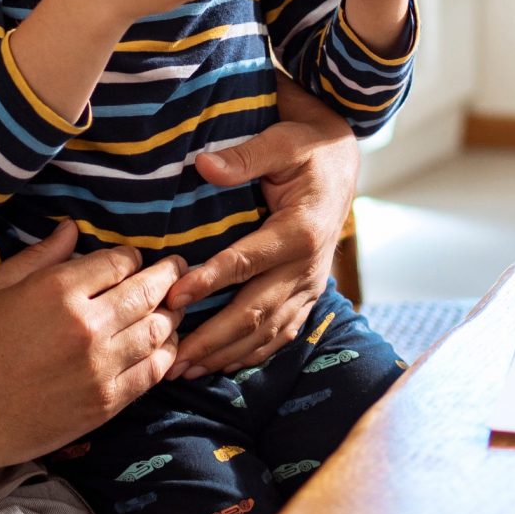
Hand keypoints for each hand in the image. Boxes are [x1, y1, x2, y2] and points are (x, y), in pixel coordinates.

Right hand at [0, 221, 184, 468]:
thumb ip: (38, 256)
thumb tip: (72, 228)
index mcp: (59, 291)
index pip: (119, 262)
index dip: (131, 257)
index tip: (132, 259)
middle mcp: (88, 325)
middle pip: (148, 291)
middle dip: (167, 276)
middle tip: (178, 269)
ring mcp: (101, 366)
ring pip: (157, 330)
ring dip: (172, 313)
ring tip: (175, 305)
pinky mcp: (106, 402)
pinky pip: (152, 372)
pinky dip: (165, 354)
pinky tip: (164, 346)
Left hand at [165, 85, 357, 376]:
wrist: (342, 164)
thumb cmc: (307, 149)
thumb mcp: (280, 142)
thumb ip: (245, 157)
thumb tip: (203, 165)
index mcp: (300, 231)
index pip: (247, 262)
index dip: (209, 281)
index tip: (173, 297)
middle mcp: (308, 266)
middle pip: (255, 311)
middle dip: (211, 338)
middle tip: (171, 358)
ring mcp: (310, 285)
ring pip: (267, 330)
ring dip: (225, 354)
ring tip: (185, 371)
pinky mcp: (309, 294)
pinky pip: (282, 333)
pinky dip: (252, 354)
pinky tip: (222, 367)